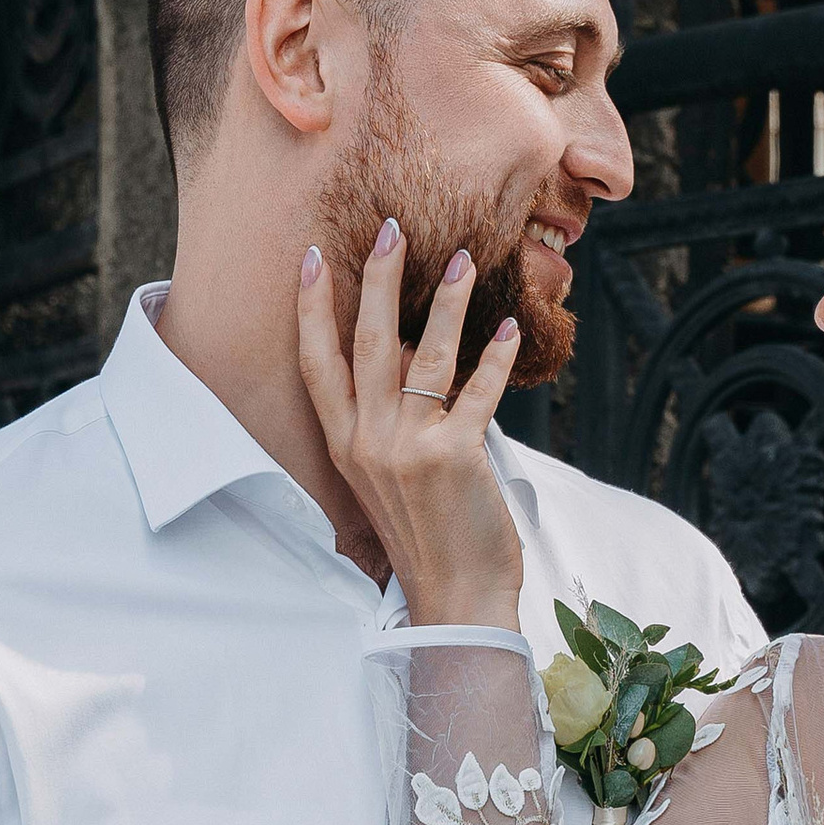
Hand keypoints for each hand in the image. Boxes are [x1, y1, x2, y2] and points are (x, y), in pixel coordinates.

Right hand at [297, 219, 526, 627]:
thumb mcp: (387, 477)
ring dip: (444, 300)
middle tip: (388, 227)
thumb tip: (405, 355)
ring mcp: (409, 448)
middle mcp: (368, 441)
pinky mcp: (455, 456)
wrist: (455, 598)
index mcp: (345, 444)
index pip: (316, 363)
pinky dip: (495, 356)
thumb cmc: (427, 535)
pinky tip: (510, 327)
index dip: (313, 308)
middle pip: (365, 342)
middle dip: (377, 278)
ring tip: (461, 257)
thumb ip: (388, 420)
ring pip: (422, 353)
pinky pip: (477, 389)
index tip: (316, 258)